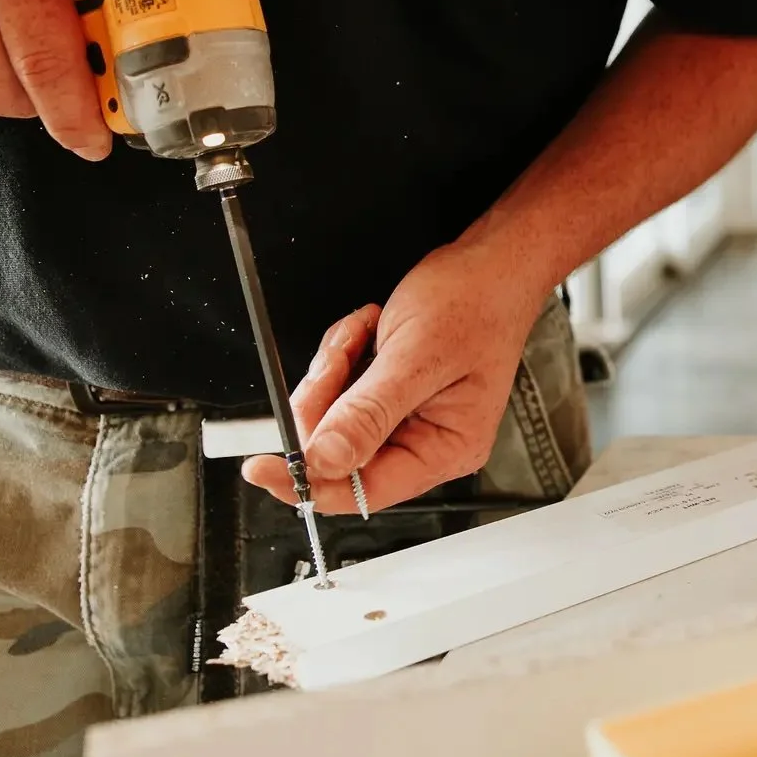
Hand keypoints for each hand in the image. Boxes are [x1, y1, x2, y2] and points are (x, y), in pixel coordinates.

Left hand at [242, 242, 547, 512]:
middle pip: (341, 453)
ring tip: (364, 335)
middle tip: (338, 359)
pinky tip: (367, 334)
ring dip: (334, 372)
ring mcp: (409, 421)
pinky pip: (341, 395)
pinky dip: (342, 361)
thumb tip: (325, 461)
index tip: (264, 467)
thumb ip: (368, 414)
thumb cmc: (476, 303)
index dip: (310, 479)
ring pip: (333, 420)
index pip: (364, 490)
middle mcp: (429, 444)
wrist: (492, 265)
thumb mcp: (417, 358)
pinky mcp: (392, 398)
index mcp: (446, 449)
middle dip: (325, 401)